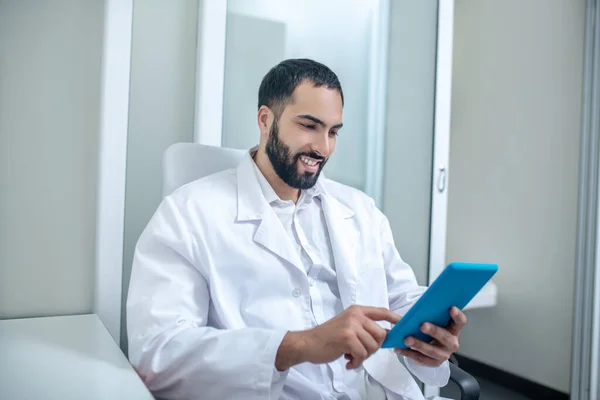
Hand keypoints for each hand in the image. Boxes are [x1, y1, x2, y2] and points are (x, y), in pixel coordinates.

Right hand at [275, 305, 399, 370]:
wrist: (307, 343)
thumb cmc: (328, 337)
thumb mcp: (348, 326)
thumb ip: (365, 327)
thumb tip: (387, 335)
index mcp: (357, 310)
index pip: (382, 311)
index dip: (395, 318)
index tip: (402, 325)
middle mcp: (355, 315)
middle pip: (381, 334)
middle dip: (374, 348)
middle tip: (361, 352)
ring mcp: (351, 325)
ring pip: (372, 346)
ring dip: (363, 356)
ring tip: (351, 356)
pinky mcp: (347, 337)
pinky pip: (362, 354)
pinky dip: (357, 362)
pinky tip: (348, 361)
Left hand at [394, 306, 465, 366]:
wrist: (429, 346)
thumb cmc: (430, 330)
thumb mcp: (431, 321)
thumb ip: (425, 315)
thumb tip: (410, 309)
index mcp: (453, 329)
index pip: (460, 322)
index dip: (457, 316)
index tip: (451, 308)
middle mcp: (451, 343)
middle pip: (446, 338)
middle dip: (434, 331)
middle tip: (422, 325)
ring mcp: (443, 354)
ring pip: (433, 351)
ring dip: (419, 345)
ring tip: (407, 339)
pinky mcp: (434, 363)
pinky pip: (421, 359)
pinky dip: (409, 353)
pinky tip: (399, 348)